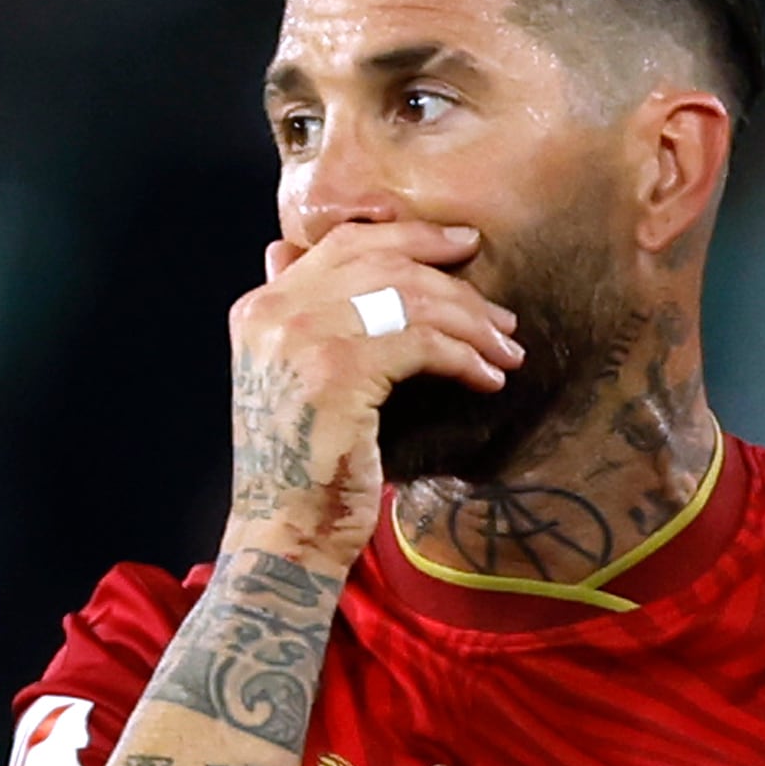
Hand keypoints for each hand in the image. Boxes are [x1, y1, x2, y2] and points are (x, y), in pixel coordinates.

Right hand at [221, 220, 523, 571]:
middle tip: (500, 311)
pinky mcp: (337, 372)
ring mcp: (301, 338)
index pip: (343, 244)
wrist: (285, 530)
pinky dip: (464, 357)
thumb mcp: (295, 381)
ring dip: (470, 323)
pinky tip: (488, 379)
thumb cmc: (303, 465)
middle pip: (383, 262)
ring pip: (409, 299)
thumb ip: (304, 321)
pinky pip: (421, 343)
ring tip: (505, 350)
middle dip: (452, 279)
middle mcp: (273, 313)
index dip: (410, 235)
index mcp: (260, 308)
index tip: (462, 244)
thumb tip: (299, 257)